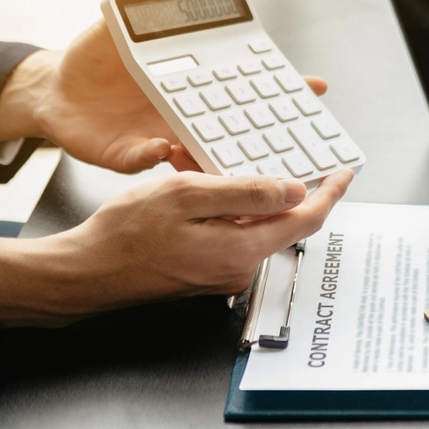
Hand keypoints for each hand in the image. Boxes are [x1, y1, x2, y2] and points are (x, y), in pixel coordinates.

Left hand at [0, 0, 328, 173]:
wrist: (55, 93)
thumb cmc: (96, 59)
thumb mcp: (118, 21)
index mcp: (192, 84)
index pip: (245, 86)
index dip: (281, 87)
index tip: (313, 86)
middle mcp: (185, 114)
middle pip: (233, 127)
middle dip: (264, 132)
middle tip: (285, 132)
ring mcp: (161, 136)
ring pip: (197, 153)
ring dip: (213, 155)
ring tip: (226, 150)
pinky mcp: (129, 155)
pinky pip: (145, 160)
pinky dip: (153, 155)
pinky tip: (159, 147)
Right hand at [0, 169, 353, 325]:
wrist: (84, 275)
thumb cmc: (124, 236)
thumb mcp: (187, 196)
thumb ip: (245, 194)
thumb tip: (293, 190)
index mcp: (242, 251)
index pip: (306, 220)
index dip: (330, 193)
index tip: (343, 173)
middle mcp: (238, 270)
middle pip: (279, 222)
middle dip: (274, 186)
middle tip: (267, 153)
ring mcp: (221, 275)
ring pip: (249, 226)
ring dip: (237, 195)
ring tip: (202, 166)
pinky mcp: (204, 274)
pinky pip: (227, 235)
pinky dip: (218, 210)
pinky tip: (189, 189)